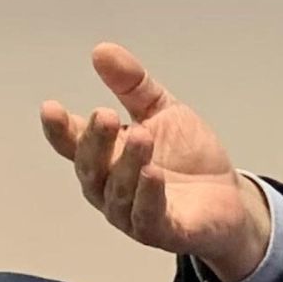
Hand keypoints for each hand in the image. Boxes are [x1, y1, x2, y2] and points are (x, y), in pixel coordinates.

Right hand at [40, 43, 270, 281]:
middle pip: (93, 168)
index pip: (75, 144)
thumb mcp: (163, 111)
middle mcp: (112, 188)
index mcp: (107, 158)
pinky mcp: (163, 231)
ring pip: (118, 193)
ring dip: (127, 165)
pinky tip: (153, 174)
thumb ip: (134, 85)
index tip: (52, 107)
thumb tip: (102, 50)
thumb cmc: (189, 156)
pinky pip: (148, 217)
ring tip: (140, 136)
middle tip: (104, 115)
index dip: (61, 129)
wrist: (230, 196)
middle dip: (96, 142)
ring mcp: (134, 213)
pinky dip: (148, 196)